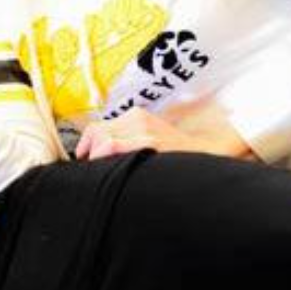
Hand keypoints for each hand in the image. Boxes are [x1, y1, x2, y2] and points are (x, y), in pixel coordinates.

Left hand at [75, 107, 250, 160]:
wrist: (205, 154)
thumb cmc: (175, 153)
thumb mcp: (149, 138)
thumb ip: (126, 140)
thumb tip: (97, 154)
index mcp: (136, 116)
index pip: (97, 127)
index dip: (86, 145)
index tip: (85, 159)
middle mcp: (137, 119)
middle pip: (96, 132)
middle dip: (89, 152)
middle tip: (93, 170)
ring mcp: (143, 130)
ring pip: (101, 139)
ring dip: (95, 158)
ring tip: (103, 173)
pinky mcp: (148, 143)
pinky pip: (112, 145)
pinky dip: (102, 156)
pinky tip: (109, 170)